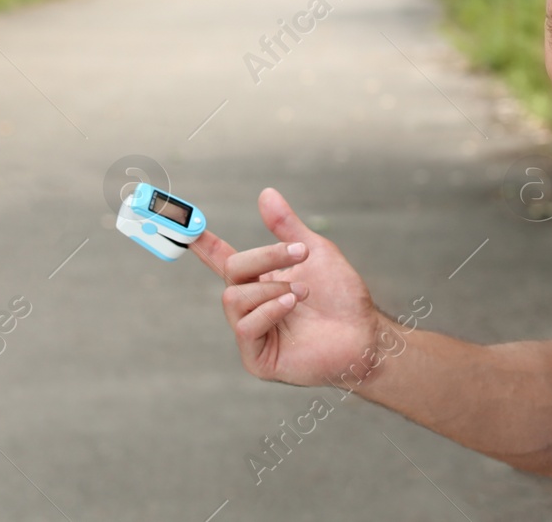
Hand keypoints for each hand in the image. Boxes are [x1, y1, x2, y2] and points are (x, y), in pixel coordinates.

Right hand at [190, 187, 382, 386]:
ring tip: (302, 292)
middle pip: (232, 272)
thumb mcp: (314, 252)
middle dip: (264, 258)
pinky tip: (292, 305)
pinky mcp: (258, 359)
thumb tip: (266, 193)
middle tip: (300, 254)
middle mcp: (252, 306)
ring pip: (234, 300)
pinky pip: (245, 328)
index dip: (204, 245)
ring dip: (271, 289)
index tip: (187, 226)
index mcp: (260, 282)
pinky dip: (268, 311)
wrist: (363, 333)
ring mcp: (253, 333)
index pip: (223, 261)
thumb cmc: (341, 296)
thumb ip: (286, 227)